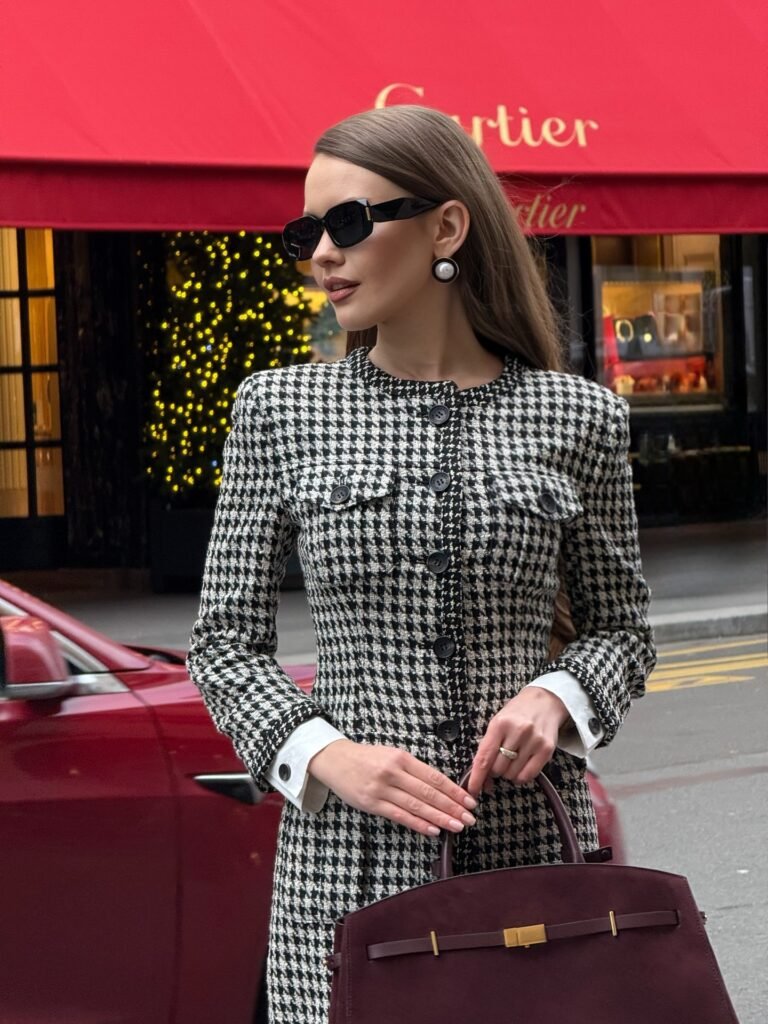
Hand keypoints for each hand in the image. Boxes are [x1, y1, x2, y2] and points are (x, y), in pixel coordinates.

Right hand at [308, 739, 479, 837]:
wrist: (335, 760)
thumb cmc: (367, 758)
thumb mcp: (392, 755)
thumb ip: (413, 769)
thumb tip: (440, 787)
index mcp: (402, 758)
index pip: (434, 777)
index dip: (454, 790)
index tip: (469, 801)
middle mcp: (393, 772)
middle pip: (429, 793)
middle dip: (453, 807)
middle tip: (470, 818)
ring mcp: (382, 789)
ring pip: (417, 806)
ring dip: (440, 818)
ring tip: (457, 826)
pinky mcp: (372, 803)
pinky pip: (400, 816)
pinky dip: (418, 824)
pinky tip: (433, 830)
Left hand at [467, 687, 570, 796]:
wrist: (544, 701)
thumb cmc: (516, 713)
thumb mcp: (497, 722)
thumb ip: (488, 747)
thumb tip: (482, 779)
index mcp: (500, 723)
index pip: (484, 757)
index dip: (477, 777)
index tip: (472, 789)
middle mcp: (518, 731)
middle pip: (498, 768)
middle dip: (494, 771)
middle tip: (498, 763)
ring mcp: (534, 740)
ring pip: (512, 774)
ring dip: (508, 773)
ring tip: (512, 759)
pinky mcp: (547, 749)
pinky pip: (528, 775)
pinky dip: (520, 777)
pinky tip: (520, 766)